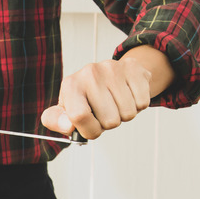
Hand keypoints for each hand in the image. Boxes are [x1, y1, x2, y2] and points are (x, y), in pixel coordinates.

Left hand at [41, 45, 173, 139]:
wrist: (110, 74)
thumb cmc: (86, 98)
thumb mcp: (65, 109)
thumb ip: (56, 120)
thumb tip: (67, 126)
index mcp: (70, 85)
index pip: (79, 117)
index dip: (89, 130)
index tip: (91, 127)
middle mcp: (89, 73)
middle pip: (109, 121)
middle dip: (108, 124)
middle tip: (104, 111)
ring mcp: (112, 68)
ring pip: (128, 114)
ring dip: (123, 115)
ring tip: (115, 103)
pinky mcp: (133, 68)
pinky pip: (143, 103)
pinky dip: (137, 105)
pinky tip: (127, 96)